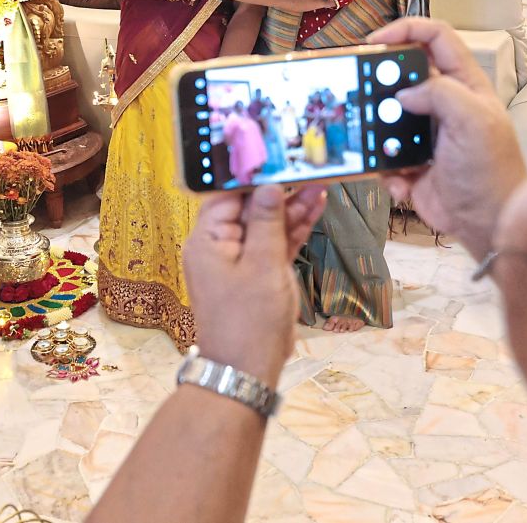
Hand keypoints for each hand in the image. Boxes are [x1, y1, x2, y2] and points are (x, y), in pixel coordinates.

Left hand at [183, 184, 327, 386]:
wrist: (247, 369)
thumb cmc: (249, 320)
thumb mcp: (263, 266)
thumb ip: (268, 223)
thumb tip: (269, 186)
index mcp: (206, 240)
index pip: (228, 196)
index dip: (253, 176)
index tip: (277, 156)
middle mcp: (218, 247)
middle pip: (249, 208)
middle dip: (279, 190)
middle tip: (306, 168)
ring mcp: (238, 261)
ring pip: (266, 226)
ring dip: (291, 208)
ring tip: (319, 183)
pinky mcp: (257, 275)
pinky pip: (273, 245)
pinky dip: (292, 231)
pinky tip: (314, 209)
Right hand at [368, 18, 526, 256]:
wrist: (487, 223)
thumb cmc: (491, 172)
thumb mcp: (474, 122)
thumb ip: (441, 94)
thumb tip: (403, 94)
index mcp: (464, 85)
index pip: (435, 38)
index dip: (405, 30)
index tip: (376, 41)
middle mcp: (443, 104)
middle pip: (401, 76)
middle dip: (380, 86)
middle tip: (364, 94)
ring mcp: (424, 132)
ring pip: (385, 116)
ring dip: (379, 132)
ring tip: (385, 148)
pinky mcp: (410, 160)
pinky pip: (382, 154)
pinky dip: (385, 167)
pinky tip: (403, 180)